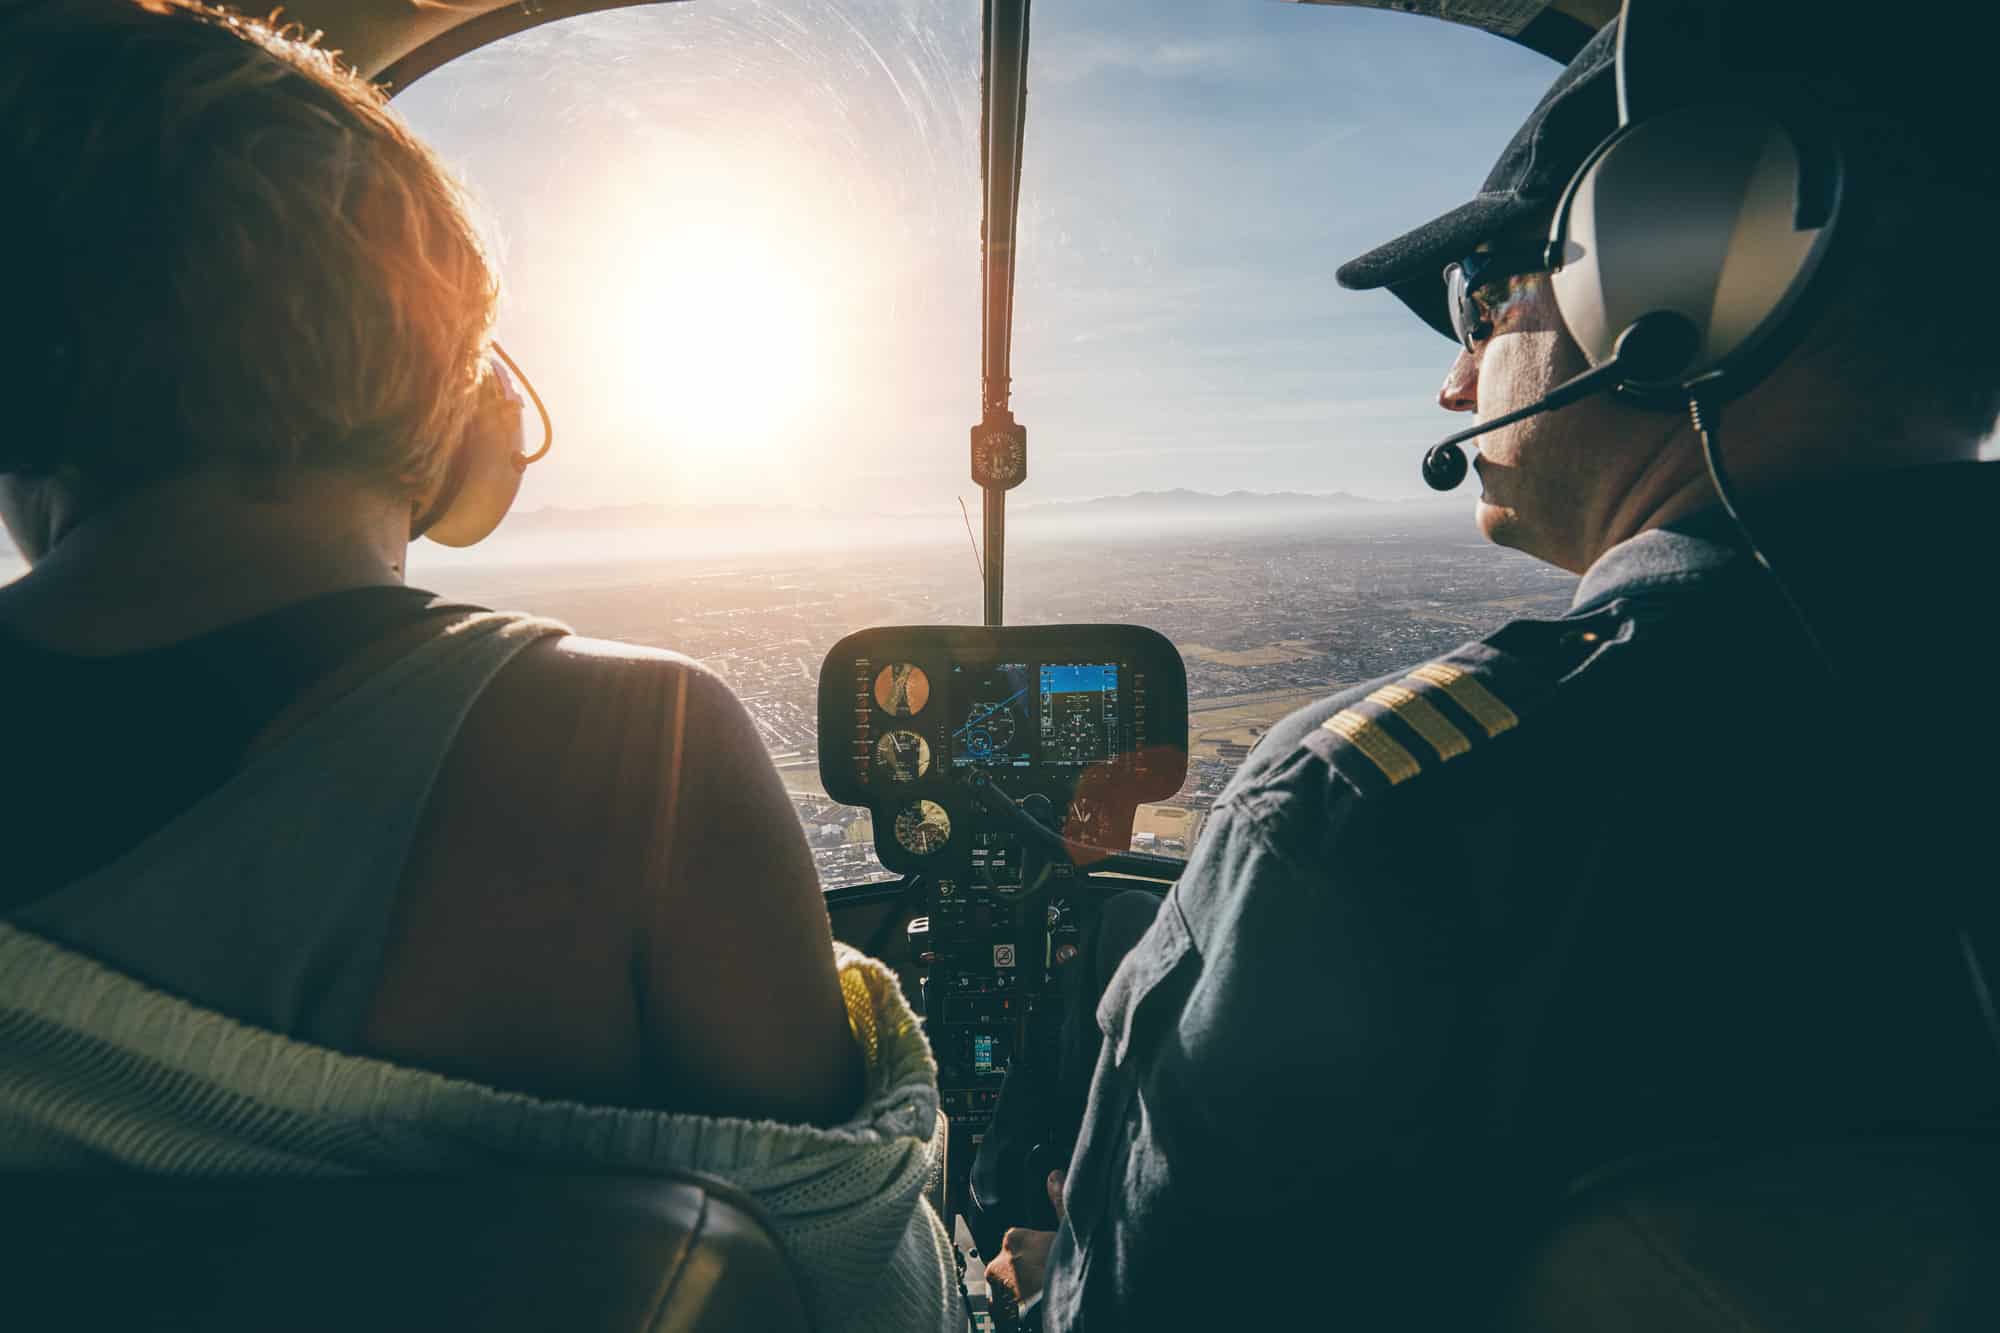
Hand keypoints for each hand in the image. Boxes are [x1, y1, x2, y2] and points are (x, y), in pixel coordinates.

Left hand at [988, 1170, 1064, 1311]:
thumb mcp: (1068, 1232)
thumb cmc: (1064, 1275)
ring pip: (1007, 1284)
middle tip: (1047, 1277)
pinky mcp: (998, 1313)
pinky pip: (1005, 1307)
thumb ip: (1060, 1202)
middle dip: (1026, 1268)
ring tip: (1042, 1295)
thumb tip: (1055, 1175)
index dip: (1037, 1248)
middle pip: (1012, 1261)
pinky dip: (1015, 1308)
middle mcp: (998, 1264)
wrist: (1061, 1312)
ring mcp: (996, 1291)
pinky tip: (1033, 1308)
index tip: (1049, 1257)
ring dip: (1019, 1289)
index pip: (1021, 1239)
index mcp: (1014, 1239)